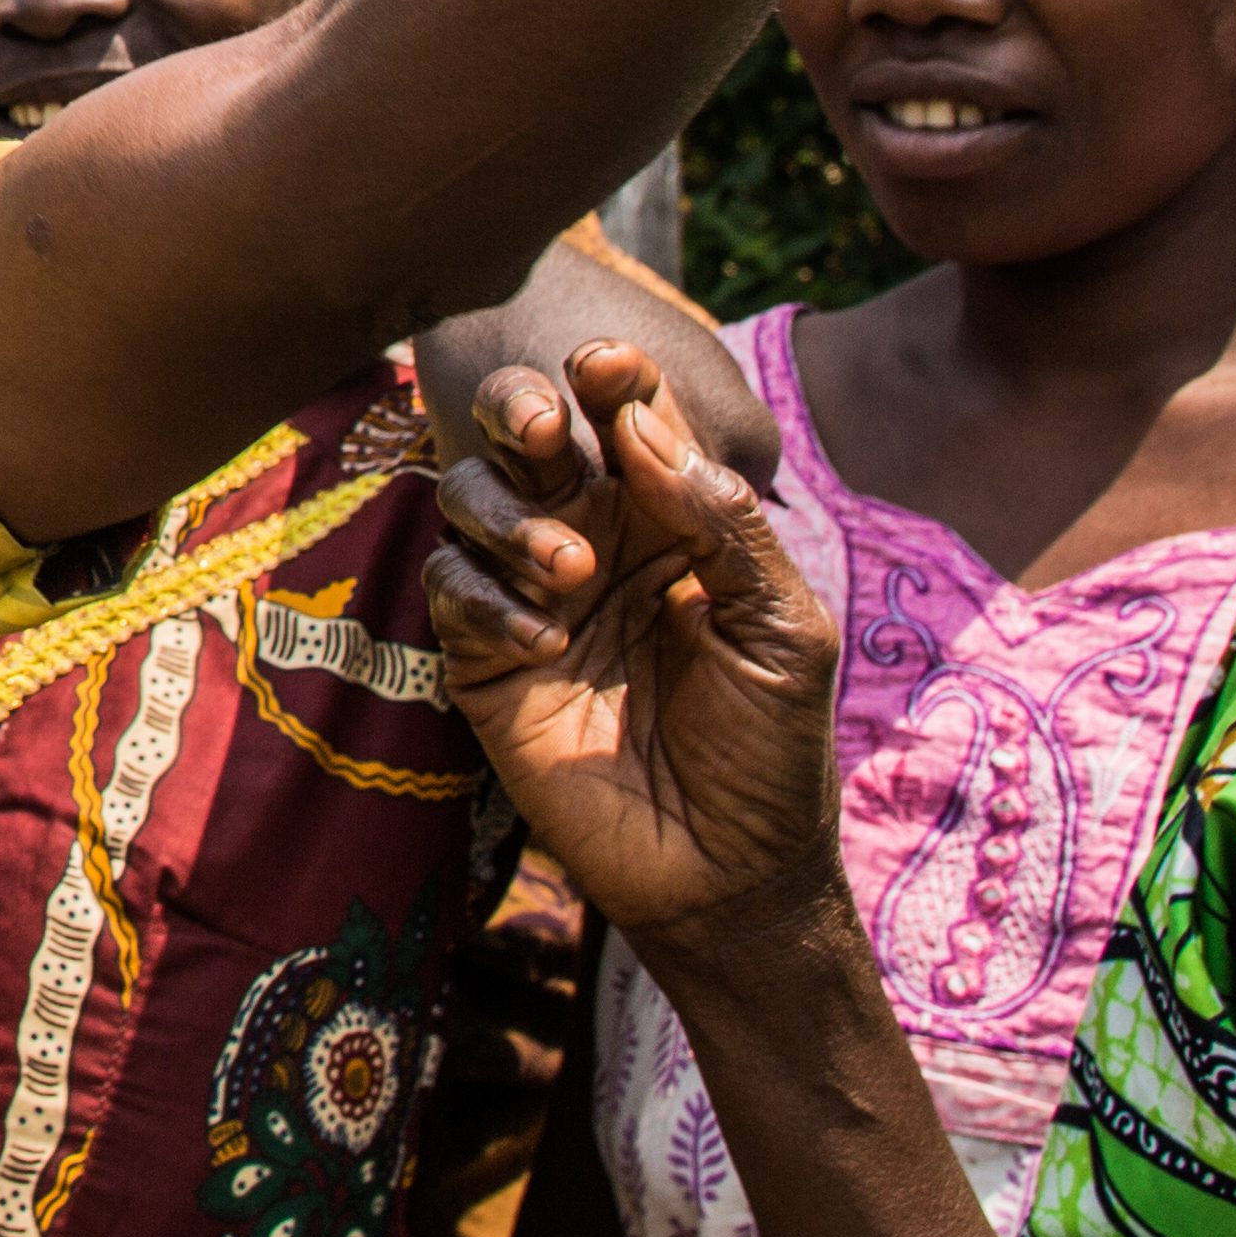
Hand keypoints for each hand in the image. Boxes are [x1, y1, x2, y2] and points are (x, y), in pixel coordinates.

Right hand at [429, 344, 847, 950]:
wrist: (728, 874)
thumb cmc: (772, 748)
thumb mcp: (785, 630)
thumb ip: (723, 525)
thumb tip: (646, 431)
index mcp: (670, 520)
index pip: (628, 424)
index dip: (611, 381)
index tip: (607, 362)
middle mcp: (592, 541)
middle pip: (526, 439)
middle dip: (523, 413)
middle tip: (545, 429)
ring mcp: (532, 599)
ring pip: (471, 502)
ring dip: (509, 518)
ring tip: (570, 573)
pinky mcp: (485, 662)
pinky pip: (450, 594)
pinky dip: (485, 602)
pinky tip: (546, 644)